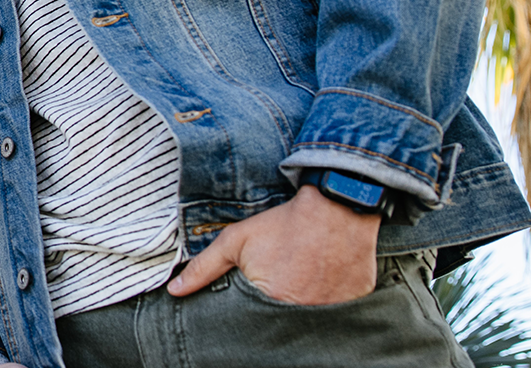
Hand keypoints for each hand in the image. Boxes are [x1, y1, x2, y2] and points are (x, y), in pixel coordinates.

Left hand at [167, 183, 379, 304]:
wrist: (336, 207)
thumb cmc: (283, 223)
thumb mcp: (236, 241)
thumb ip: (203, 268)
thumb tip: (175, 291)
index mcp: (270, 302)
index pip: (254, 320)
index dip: (254, 308)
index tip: (261, 290)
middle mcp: (302, 313)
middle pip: (282, 322)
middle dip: (278, 308)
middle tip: (284, 281)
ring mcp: (332, 311)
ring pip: (310, 319)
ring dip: (304, 306)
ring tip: (304, 281)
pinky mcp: (355, 303)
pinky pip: (338, 313)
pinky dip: (329, 302)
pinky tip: (325, 282)